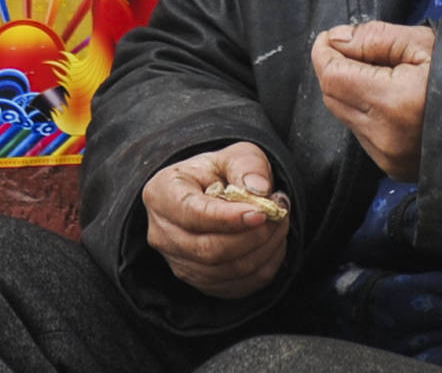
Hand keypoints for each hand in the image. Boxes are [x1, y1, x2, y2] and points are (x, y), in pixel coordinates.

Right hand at [142, 144, 291, 298]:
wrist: (208, 193)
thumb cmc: (218, 172)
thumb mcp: (233, 155)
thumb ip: (247, 166)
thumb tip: (260, 190)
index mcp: (162, 194)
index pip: (193, 214)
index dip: (230, 218)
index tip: (262, 212)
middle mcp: (162, 233)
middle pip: (209, 249)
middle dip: (253, 236)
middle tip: (279, 217)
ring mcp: (178, 263)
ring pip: (226, 271)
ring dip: (262, 252)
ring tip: (279, 226)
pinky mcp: (200, 283)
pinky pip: (236, 286)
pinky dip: (262, 268)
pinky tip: (272, 245)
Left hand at [312, 22, 431, 180]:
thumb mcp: (424, 44)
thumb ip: (374, 38)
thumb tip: (336, 39)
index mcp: (393, 103)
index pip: (331, 76)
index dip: (326, 51)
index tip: (337, 37)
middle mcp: (385, 137)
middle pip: (332, 95)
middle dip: (336, 68)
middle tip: (361, 50)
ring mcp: (389, 157)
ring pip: (344, 115)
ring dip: (351, 91)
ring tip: (385, 76)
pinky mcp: (394, 169)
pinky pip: (361, 134)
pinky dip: (366, 113)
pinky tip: (394, 102)